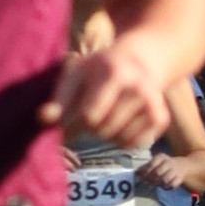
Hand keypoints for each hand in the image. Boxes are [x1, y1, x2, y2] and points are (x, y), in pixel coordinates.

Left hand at [55, 30, 172, 148]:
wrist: (139, 61)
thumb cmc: (98, 71)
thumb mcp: (76, 75)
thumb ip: (59, 98)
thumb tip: (43, 118)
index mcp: (114, 72)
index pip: (90, 116)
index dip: (75, 124)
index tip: (69, 121)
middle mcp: (139, 86)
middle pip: (103, 129)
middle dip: (91, 128)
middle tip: (91, 114)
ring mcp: (154, 102)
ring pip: (118, 139)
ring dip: (105, 135)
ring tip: (106, 115)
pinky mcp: (161, 117)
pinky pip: (134, 144)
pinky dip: (122, 140)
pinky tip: (120, 122)